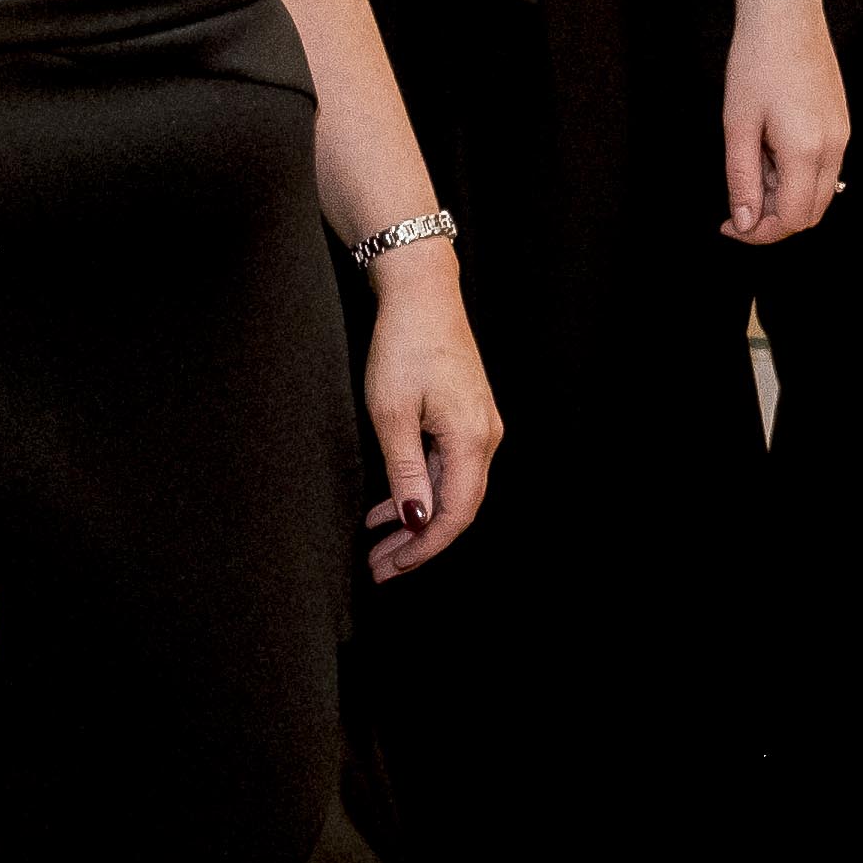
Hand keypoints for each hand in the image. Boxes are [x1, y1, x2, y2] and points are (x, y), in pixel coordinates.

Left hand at [357, 250, 500, 577]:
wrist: (422, 293)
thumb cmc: (403, 347)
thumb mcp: (391, 414)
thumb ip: (406, 472)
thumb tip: (417, 521)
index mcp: (471, 440)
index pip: (453, 515)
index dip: (422, 549)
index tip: (388, 569)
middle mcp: (486, 438)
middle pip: (457, 507)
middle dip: (417, 543)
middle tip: (377, 568)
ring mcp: (480, 426)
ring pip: (452, 489)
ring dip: (416, 519)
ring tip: (377, 543)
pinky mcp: (468, 416)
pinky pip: (449, 468)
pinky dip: (420, 490)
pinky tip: (390, 503)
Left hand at [721, 0, 850, 242]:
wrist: (786, 16)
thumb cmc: (757, 62)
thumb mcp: (738, 125)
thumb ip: (742, 179)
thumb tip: (744, 221)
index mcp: (807, 151)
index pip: (792, 219)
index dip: (759, 233)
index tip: (730, 225)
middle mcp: (834, 148)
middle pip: (811, 213)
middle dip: (773, 219)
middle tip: (737, 204)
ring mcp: (842, 135)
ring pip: (819, 192)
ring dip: (784, 197)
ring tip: (751, 168)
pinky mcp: (841, 123)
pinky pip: (823, 167)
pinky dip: (796, 176)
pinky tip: (770, 152)